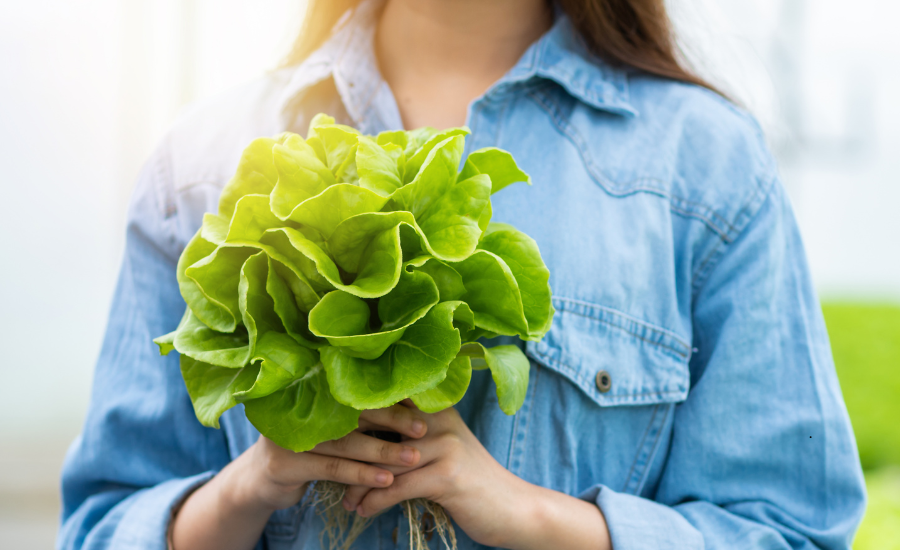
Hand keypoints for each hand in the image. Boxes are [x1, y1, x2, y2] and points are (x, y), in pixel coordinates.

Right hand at [172, 404, 430, 549]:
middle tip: (421, 427)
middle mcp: (299, 408)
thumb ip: (355, 415)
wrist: (257, 481)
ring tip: (412, 457)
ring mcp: (289, 435)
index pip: (355, 390)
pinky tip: (385, 480)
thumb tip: (406, 402)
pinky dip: (362, 474)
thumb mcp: (327, 428)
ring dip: (383, 451)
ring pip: (347, 443)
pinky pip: (333, 469)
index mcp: (312, 393)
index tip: (419, 402)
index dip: (388, 395)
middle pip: (353, 413)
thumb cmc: (306, 450)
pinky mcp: (286, 464)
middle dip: (391, 419)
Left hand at [341, 406, 529, 547]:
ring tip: (343, 498)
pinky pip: (397, 487)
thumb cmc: (471, 482)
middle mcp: (439, 420)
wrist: (512, 508)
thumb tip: (369, 436)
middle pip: (380, 426)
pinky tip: (362, 511)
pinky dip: (374, 502)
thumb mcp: (445, 449)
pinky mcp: (446, 476)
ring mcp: (445, 446)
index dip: (355, 414)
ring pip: (385, 462)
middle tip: (326, 465)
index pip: (388, 401)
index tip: (328, 432)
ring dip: (358, 484)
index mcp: (437, 408)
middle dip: (349, 448)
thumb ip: (415, 435)